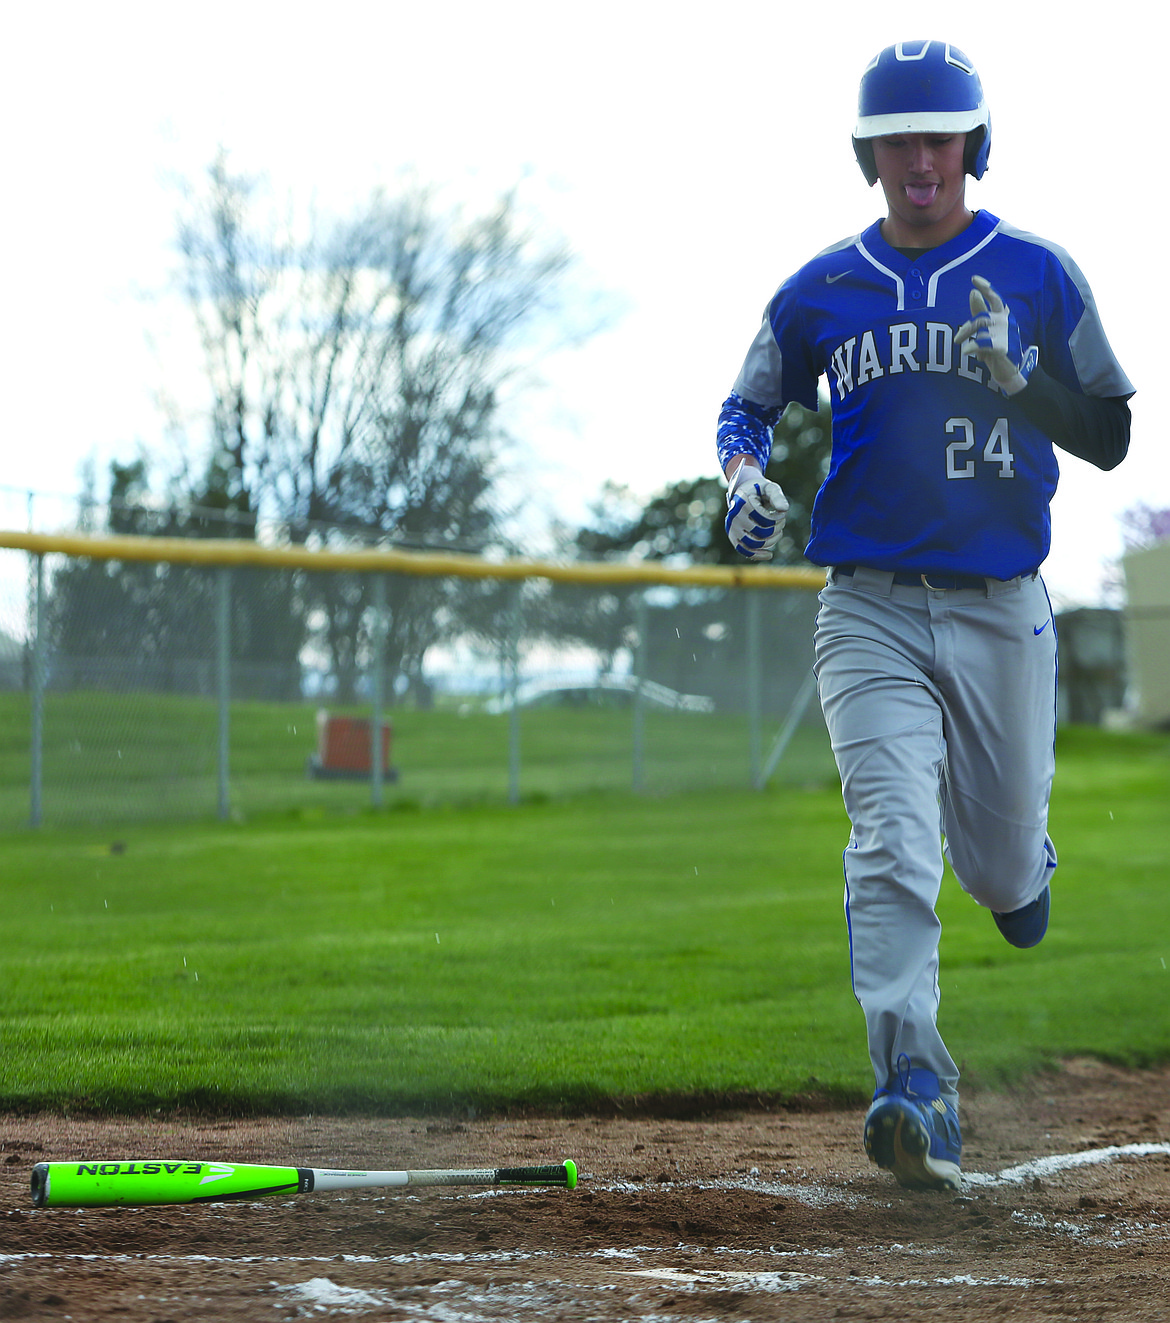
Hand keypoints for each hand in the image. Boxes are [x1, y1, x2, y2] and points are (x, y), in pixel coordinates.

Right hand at [725, 459, 787, 561]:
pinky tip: (770, 554)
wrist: (744, 493)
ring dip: (771, 541)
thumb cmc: (760, 491)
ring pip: (754, 544)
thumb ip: (777, 496)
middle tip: (782, 522)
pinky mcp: (733, 537)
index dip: (778, 518)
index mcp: (742, 502)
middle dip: (776, 529)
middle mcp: (734, 516)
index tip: (782, 513)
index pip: (764, 518)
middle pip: (761, 532)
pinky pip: (745, 551)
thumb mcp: (770, 488)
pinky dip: (758, 555)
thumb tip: (784, 509)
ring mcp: (732, 528)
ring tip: (778, 532)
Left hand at [953, 275, 1038, 395]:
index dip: (986, 287)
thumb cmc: (997, 347)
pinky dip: (972, 347)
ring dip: (969, 339)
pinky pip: (982, 343)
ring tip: (964, 348)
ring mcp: (1007, 333)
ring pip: (981, 330)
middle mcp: (1006, 321)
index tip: (974, 279)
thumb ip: (980, 311)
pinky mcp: (1004, 347)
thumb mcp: (987, 328)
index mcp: (1003, 315)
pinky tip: (967, 351)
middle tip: (957, 339)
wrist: (1010, 370)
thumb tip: (973, 292)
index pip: (995, 298)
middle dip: (967, 328)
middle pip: (982, 317)